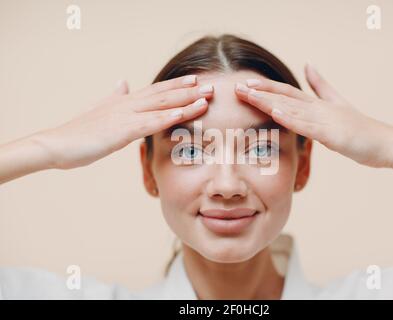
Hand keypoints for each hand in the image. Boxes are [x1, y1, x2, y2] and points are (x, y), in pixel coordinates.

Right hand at [34, 75, 212, 168]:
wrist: (57, 144)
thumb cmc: (79, 133)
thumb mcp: (100, 111)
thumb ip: (114, 97)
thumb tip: (123, 82)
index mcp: (124, 101)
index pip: (156, 90)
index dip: (177, 85)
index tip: (195, 80)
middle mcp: (128, 104)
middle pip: (164, 94)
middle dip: (189, 90)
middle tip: (211, 86)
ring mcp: (125, 115)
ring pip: (162, 105)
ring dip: (186, 100)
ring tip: (207, 96)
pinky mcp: (121, 130)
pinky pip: (150, 123)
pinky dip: (169, 117)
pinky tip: (185, 114)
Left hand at [234, 64, 392, 167]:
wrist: (383, 143)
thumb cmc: (359, 128)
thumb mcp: (337, 103)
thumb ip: (321, 85)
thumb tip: (309, 65)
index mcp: (317, 104)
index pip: (286, 93)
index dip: (266, 88)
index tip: (246, 85)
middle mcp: (318, 108)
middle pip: (284, 97)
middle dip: (259, 93)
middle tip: (237, 88)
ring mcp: (324, 119)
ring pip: (292, 108)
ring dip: (268, 102)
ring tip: (249, 95)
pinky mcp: (331, 134)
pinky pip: (307, 126)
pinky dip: (291, 118)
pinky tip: (275, 113)